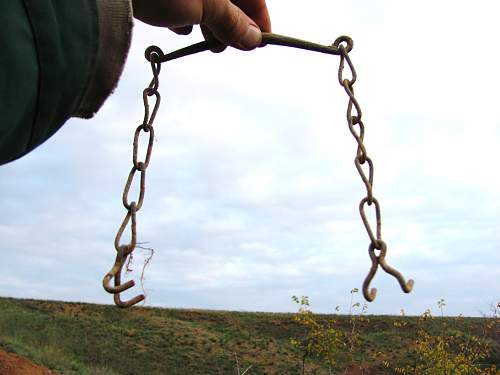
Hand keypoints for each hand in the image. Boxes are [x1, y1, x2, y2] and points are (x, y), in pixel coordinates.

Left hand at [131, 0, 270, 50]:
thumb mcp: (205, 6)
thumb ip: (232, 22)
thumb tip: (254, 39)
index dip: (258, 18)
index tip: (259, 43)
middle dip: (228, 23)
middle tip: (223, 46)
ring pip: (205, 1)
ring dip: (207, 22)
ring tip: (201, 40)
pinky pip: (182, 1)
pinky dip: (184, 14)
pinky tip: (178, 26)